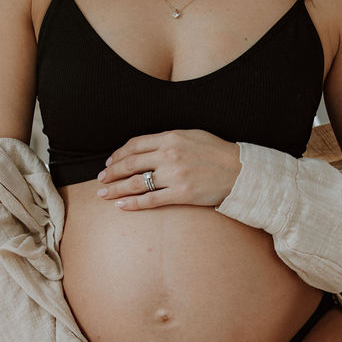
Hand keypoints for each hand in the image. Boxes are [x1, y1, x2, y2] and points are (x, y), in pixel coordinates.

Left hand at [96, 129, 241, 209]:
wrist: (240, 171)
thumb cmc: (217, 152)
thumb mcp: (192, 135)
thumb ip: (168, 139)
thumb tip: (147, 147)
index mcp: (170, 137)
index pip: (135, 145)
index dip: (118, 154)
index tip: (110, 162)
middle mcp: (169, 155)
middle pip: (131, 164)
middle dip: (112, 172)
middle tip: (101, 179)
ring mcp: (175, 175)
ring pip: (137, 183)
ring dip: (116, 189)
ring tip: (104, 194)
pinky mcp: (181, 194)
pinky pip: (151, 200)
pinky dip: (133, 203)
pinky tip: (122, 206)